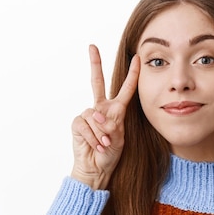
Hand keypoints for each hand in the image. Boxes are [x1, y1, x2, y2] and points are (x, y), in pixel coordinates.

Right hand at [70, 44, 139, 189]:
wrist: (97, 168)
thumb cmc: (110, 154)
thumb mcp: (119, 139)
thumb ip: (111, 125)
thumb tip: (97, 116)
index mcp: (116, 110)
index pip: (126, 89)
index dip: (132, 74)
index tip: (136, 58)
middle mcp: (101, 108)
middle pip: (97, 82)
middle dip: (95, 63)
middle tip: (92, 46)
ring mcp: (88, 115)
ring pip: (94, 116)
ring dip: (100, 133)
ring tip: (104, 144)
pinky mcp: (77, 123)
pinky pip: (84, 125)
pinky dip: (92, 137)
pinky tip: (95, 145)